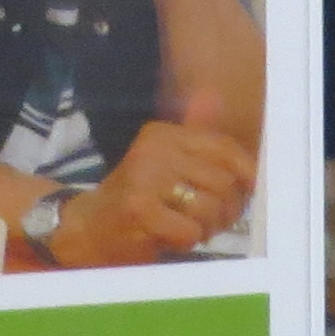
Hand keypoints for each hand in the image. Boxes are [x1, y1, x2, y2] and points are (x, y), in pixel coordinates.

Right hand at [46, 124, 254, 266]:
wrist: (87, 227)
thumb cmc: (136, 197)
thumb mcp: (164, 161)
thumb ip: (193, 133)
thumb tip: (213, 94)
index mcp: (163, 134)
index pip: (223, 148)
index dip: (245, 174)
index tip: (247, 192)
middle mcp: (154, 149)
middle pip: (222, 182)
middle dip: (227, 209)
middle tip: (214, 221)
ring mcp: (144, 178)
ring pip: (209, 208)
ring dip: (207, 228)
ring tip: (191, 229)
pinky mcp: (139, 209)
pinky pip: (190, 230)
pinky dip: (187, 241)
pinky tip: (171, 237)